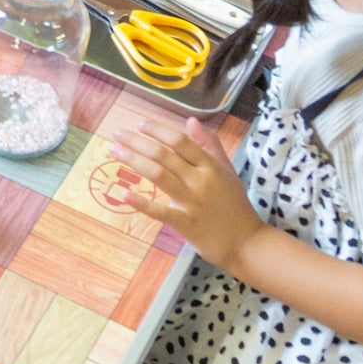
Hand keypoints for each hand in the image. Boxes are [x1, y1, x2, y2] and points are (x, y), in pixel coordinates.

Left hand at [114, 117, 263, 268]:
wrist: (247, 242)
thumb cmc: (235, 205)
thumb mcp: (227, 171)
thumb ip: (210, 145)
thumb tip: (190, 121)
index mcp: (210, 166)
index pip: (180, 141)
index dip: (158, 130)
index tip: (139, 124)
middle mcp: (201, 180)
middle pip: (164, 155)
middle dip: (137, 141)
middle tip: (117, 134)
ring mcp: (192, 202)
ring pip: (159, 175)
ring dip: (134, 161)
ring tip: (114, 151)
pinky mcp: (186, 224)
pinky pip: (160, 211)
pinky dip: (141, 203)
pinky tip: (124, 194)